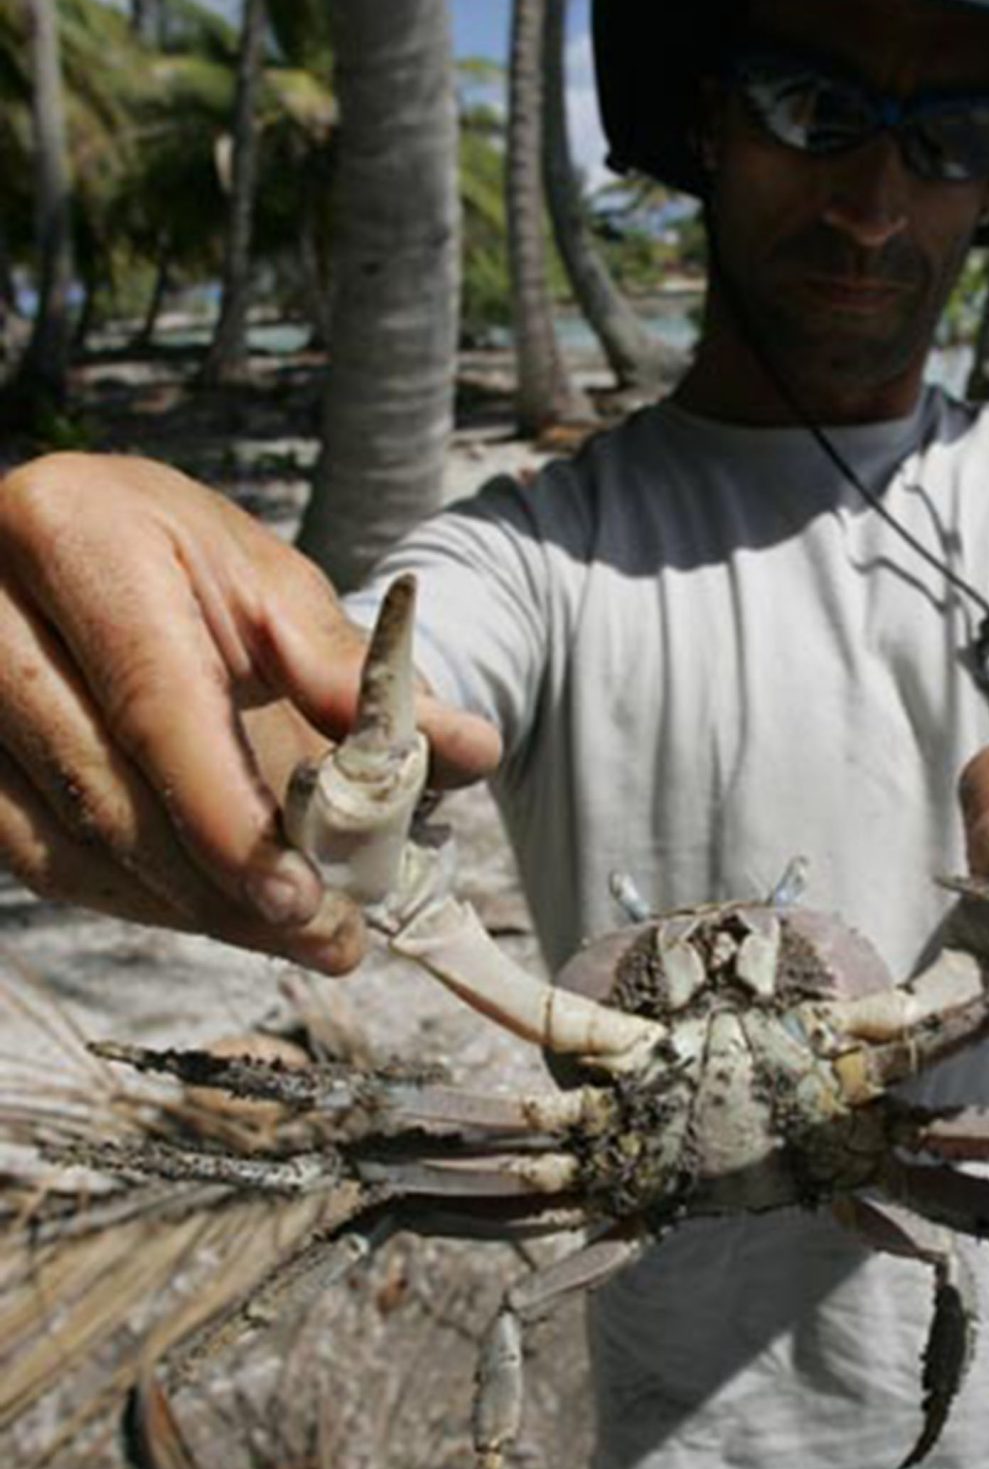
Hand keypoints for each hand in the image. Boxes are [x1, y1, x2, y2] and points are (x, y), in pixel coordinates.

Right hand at [0, 453, 500, 969]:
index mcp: (74, 533)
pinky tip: (212, 908)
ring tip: (290, 933)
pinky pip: (39, 856)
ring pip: (66, 841)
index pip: (153, 702)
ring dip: (186, 906)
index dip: (226, 814)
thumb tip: (466, 751)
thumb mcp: (267, 583)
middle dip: (222, 884)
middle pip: (104, 789)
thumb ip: (352, 670)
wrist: (83, 548)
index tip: (298, 898)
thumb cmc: (180, 559)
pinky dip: (135, 896)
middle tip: (324, 935)